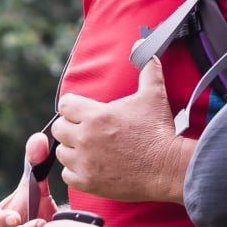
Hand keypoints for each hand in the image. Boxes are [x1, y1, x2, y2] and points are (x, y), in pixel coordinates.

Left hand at [53, 58, 180, 201]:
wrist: (168, 167)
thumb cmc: (159, 130)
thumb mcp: (153, 94)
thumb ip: (145, 66)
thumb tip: (139, 44)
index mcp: (95, 115)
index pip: (64, 105)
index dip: (74, 106)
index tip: (84, 111)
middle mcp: (84, 138)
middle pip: (58, 129)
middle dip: (70, 127)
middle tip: (87, 130)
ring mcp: (85, 163)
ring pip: (62, 153)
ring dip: (72, 150)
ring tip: (89, 149)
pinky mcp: (89, 182)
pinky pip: (67, 176)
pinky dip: (76, 172)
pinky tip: (90, 167)